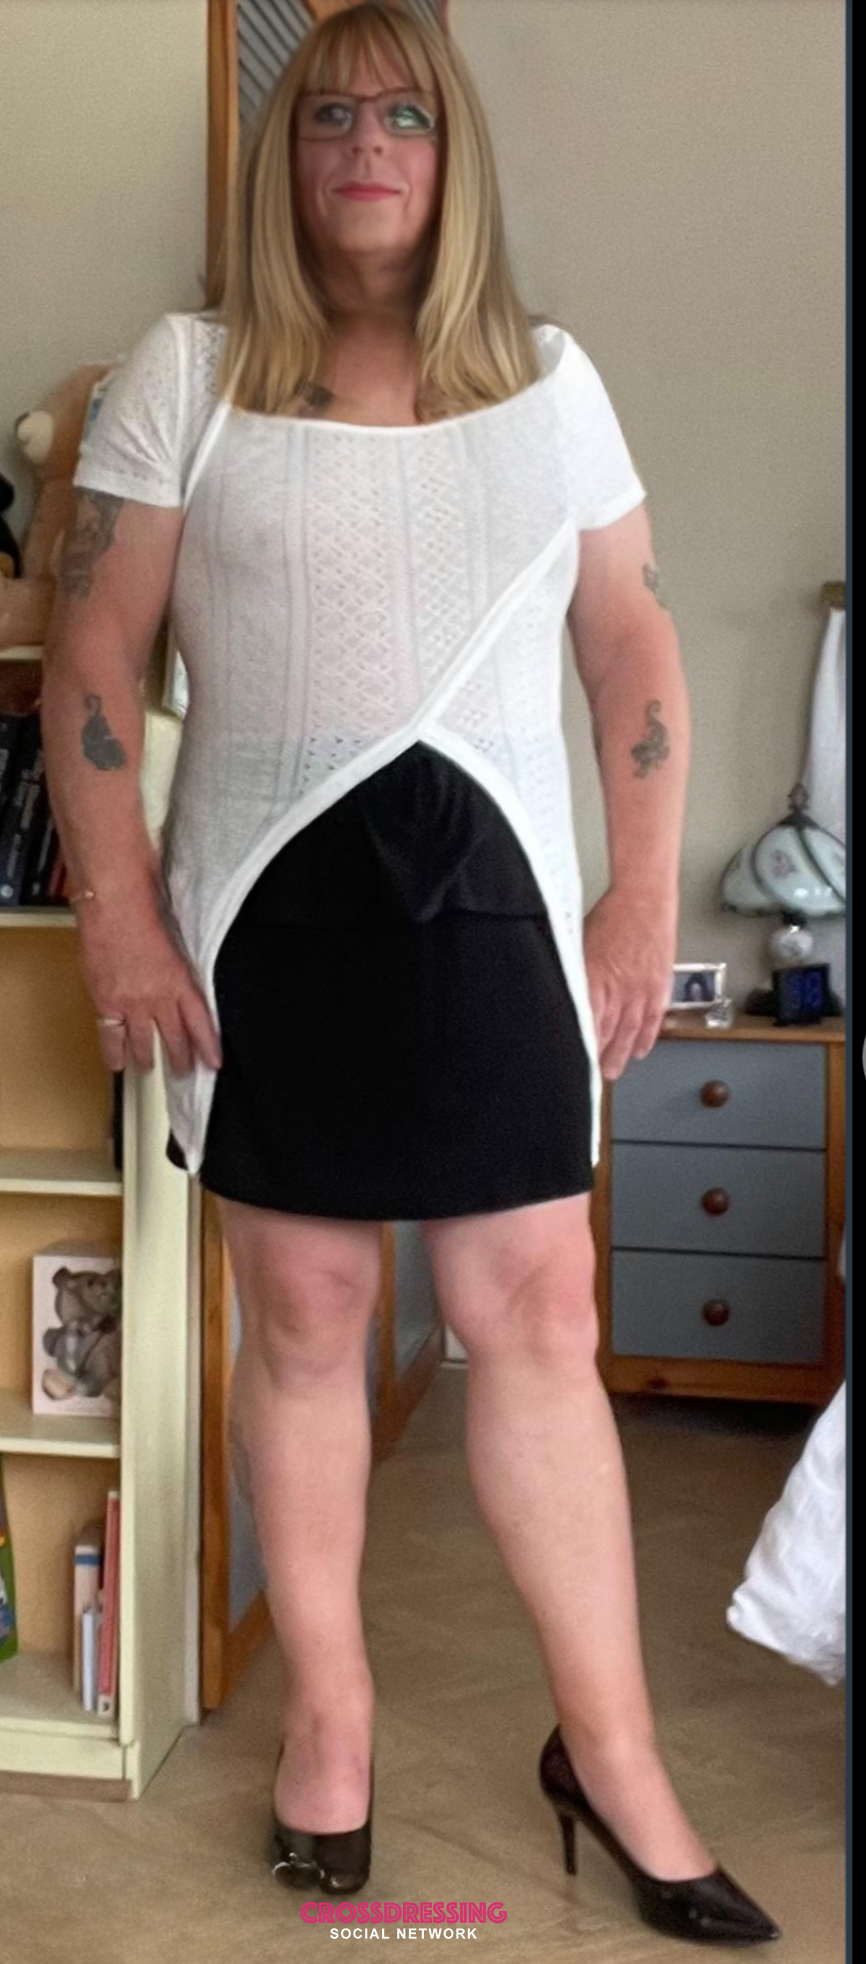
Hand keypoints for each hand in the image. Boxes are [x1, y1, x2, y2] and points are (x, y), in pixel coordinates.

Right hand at [76, 902, 222, 1078]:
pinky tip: (117, 1063)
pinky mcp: (106, 1001)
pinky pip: (111, 1036)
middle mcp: (159, 997)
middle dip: (180, 1059)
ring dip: (147, 1059)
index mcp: (182, 980)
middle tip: (184, 1072)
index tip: (213, 1061)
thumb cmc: (144, 908)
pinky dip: (114, 1052)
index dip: (207, 1046)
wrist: (114, 904)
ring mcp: (131, 1002)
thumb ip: (179, 964)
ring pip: (143, 1042)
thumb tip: (181, 972)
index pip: (201, 1024)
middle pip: (174, 1039)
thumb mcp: (176, 939)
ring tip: (150, 1068)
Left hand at [583, 886, 675, 1078]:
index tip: (573, 1061)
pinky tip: (640, 1050)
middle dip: (598, 1057)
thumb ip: (573, 973)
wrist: (645, 899)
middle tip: (592, 1076)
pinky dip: (646, 1038)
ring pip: (630, 1032)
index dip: (580, 1046)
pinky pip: (652, 1020)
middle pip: (607, 1034)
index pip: (585, 1025)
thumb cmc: (610, 915)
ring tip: (613, 1071)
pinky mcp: (659, 987)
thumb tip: (562, 991)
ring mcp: (642, 992)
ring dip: (621, 1054)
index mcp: (595, 981)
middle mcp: (620, 991)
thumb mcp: (578, 944)